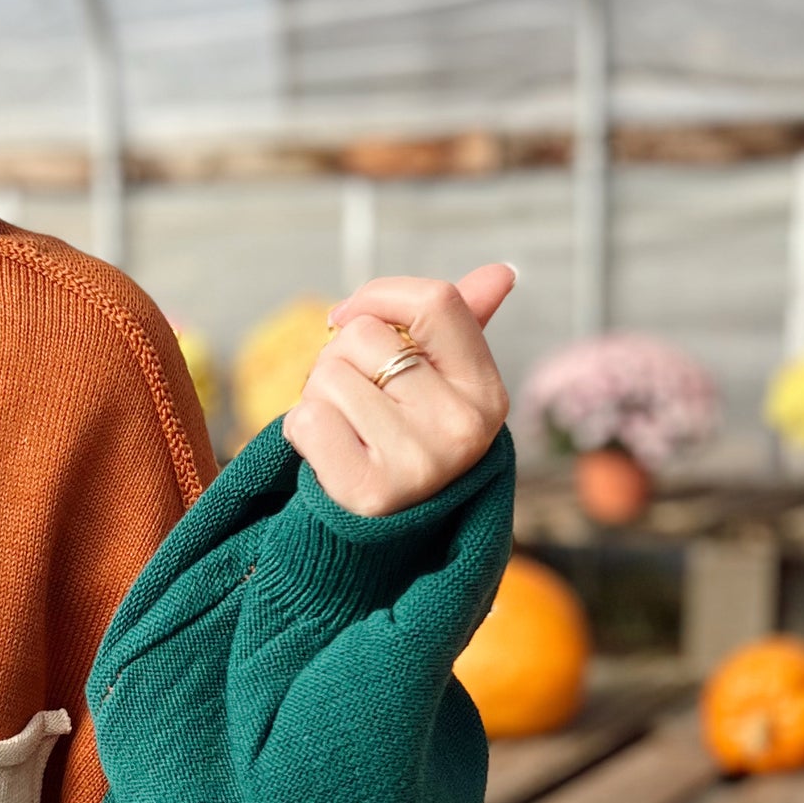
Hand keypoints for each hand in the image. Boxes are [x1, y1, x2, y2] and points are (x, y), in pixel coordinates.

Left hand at [283, 264, 515, 518]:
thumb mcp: (441, 383)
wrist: (382, 530)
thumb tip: (502, 272)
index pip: (436, 301)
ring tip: (344, 428)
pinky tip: (327, 454)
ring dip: (317, 396)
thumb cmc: (406, 436)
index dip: (379, 296)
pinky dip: (300, 431)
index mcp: (487, 394)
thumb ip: (463, 324)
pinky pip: (305, 419)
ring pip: (328, 376)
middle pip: (365, 337)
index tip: (351, 317)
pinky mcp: (368, 494)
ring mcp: (418, 465)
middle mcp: (461, 429)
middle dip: (340, 358)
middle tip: (356, 400)